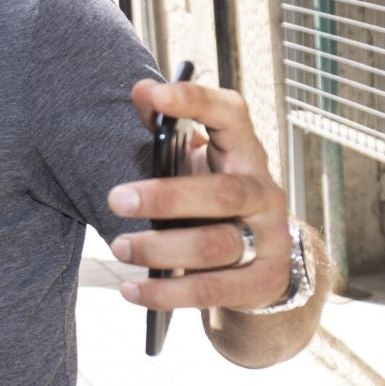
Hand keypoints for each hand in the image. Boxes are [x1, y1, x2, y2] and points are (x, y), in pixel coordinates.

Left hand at [106, 79, 292, 311]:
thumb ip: (162, 132)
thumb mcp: (192, 166)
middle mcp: (263, 194)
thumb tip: (139, 93)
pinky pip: (212, 291)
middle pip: (222, 193)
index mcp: (243, 154)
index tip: (154, 94)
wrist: (260, 264)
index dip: (196, 101)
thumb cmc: (210, 202)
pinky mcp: (262, 282)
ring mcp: (270, 240)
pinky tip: (131, 290)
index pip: (231, 116)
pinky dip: (166, 293)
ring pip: (216, 245)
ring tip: (118, 247)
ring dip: (161, 249)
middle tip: (114, 199)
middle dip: (166, 197)